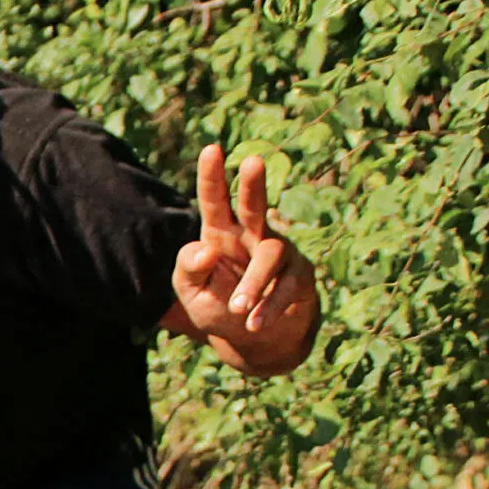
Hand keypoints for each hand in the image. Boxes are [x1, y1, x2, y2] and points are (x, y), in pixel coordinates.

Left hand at [166, 145, 318, 376]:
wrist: (251, 339)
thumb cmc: (217, 305)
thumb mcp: (190, 291)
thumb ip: (188, 269)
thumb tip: (205, 249)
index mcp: (220, 234)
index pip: (214, 202)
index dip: (211, 177)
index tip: (212, 149)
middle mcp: (251, 236)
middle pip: (254, 206)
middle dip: (254, 184)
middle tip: (253, 161)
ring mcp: (279, 254)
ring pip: (270, 255)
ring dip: (253, 282)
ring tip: (236, 307)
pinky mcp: (300, 276)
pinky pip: (287, 287)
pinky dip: (269, 306)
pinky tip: (253, 323)